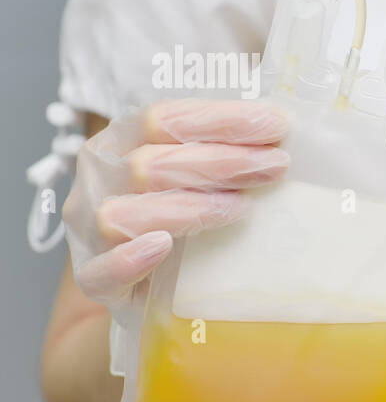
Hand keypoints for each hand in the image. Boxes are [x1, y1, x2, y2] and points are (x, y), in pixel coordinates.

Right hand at [63, 99, 290, 306]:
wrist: (139, 282)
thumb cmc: (173, 217)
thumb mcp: (190, 176)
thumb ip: (218, 153)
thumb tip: (281, 136)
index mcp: (120, 142)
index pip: (164, 119)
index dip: (221, 119)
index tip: (276, 125)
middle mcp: (99, 179)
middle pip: (152, 162)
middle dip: (221, 162)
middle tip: (276, 166)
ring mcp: (89, 230)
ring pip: (126, 212)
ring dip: (189, 207)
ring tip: (242, 207)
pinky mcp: (93, 279)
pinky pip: (101, 271)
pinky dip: (129, 259)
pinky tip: (163, 247)